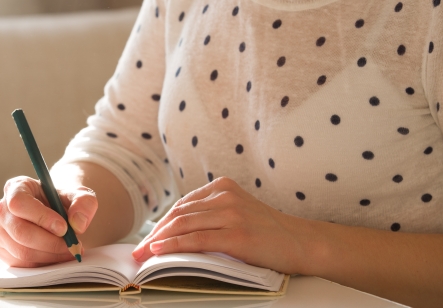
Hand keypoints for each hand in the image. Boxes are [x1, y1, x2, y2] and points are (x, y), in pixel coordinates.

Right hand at [0, 176, 97, 267]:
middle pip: (20, 231)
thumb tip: (77, 223)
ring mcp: (0, 232)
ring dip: (50, 255)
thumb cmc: (62, 201)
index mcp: (16, 188)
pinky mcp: (4, 250)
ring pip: (22, 251)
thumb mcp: (78, 195)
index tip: (63, 227)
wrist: (56, 213)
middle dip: (50, 242)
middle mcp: (2, 209)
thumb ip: (84, 202)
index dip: (41, 217)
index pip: (19, 203)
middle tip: (72, 245)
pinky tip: (57, 256)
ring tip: (69, 250)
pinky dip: (43, 263)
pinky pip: (22, 264)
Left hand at [131, 176, 308, 273]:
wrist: (304, 243)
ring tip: (143, 256)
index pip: (182, 206)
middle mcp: (225, 196)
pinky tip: (158, 252)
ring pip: (183, 226)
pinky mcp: (237, 234)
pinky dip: (174, 246)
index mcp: (223, 187)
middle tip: (137, 252)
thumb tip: (175, 232)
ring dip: (158, 242)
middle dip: (155, 234)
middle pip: (178, 215)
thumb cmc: (269, 233)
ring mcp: (231, 213)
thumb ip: (212, 214)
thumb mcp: (238, 212)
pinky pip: (196, 239)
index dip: (161, 224)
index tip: (146, 240)